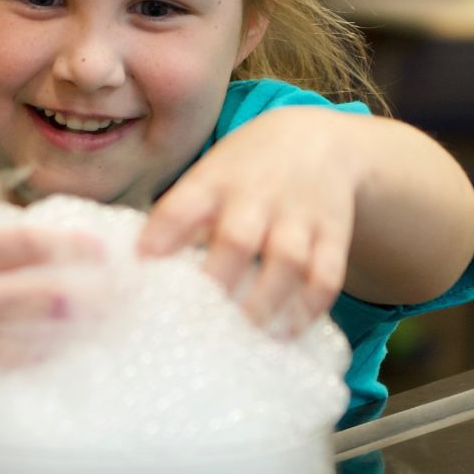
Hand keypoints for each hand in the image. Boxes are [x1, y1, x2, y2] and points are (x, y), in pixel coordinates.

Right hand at [0, 209, 99, 417]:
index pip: (20, 246)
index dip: (68, 247)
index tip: (103, 250)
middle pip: (38, 296)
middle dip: (89, 297)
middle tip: (126, 299)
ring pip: (25, 349)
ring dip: (67, 345)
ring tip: (103, 343)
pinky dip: (18, 388)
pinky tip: (49, 392)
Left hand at [140, 109, 354, 333]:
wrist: (318, 139)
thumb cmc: (246, 171)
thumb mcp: (211, 175)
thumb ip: (182, 218)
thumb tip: (143, 271)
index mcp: (215, 181)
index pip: (183, 207)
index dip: (160, 236)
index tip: (142, 266)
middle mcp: (258, 196)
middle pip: (236, 239)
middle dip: (216, 281)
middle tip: (195, 321)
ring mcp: (299, 215)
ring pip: (286, 261)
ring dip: (264, 303)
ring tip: (243, 334)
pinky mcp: (332, 234)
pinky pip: (326, 276)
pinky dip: (308, 308)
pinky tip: (285, 331)